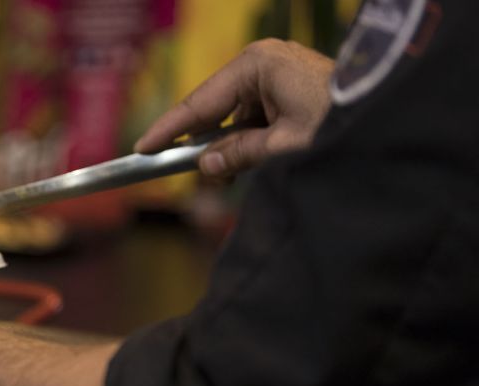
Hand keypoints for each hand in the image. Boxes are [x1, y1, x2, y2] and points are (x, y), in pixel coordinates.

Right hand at [134, 39, 334, 177]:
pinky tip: (246, 164)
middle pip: (214, 108)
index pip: (199, 103)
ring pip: (234, 117)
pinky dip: (248, 143)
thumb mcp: (283, 148)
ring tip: (228, 175)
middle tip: (186, 174)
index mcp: (257, 64)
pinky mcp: (290, 90)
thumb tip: (205, 165)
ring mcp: (277, 74)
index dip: (169, 131)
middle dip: (202, 143)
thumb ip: (238, 154)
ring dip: (228, 147)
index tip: (141, 150)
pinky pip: (255, 119)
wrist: (392, 117)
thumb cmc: (341, 125)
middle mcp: (264, 62)